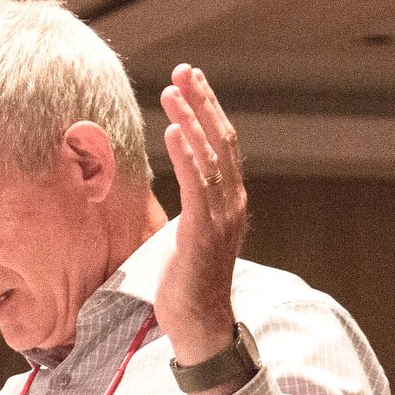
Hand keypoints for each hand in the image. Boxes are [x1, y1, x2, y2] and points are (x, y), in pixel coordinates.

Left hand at [156, 64, 245, 376]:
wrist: (198, 323)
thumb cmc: (184, 282)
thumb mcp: (183, 234)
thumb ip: (184, 206)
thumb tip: (163, 185)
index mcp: (227, 201)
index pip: (221, 144)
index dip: (207, 110)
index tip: (189, 80)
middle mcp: (231, 203)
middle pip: (221, 140)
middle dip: (201, 102)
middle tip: (184, 70)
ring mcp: (222, 217)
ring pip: (209, 156)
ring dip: (190, 120)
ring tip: (172, 91)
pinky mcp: (204, 233)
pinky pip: (198, 186)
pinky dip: (188, 155)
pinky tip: (174, 131)